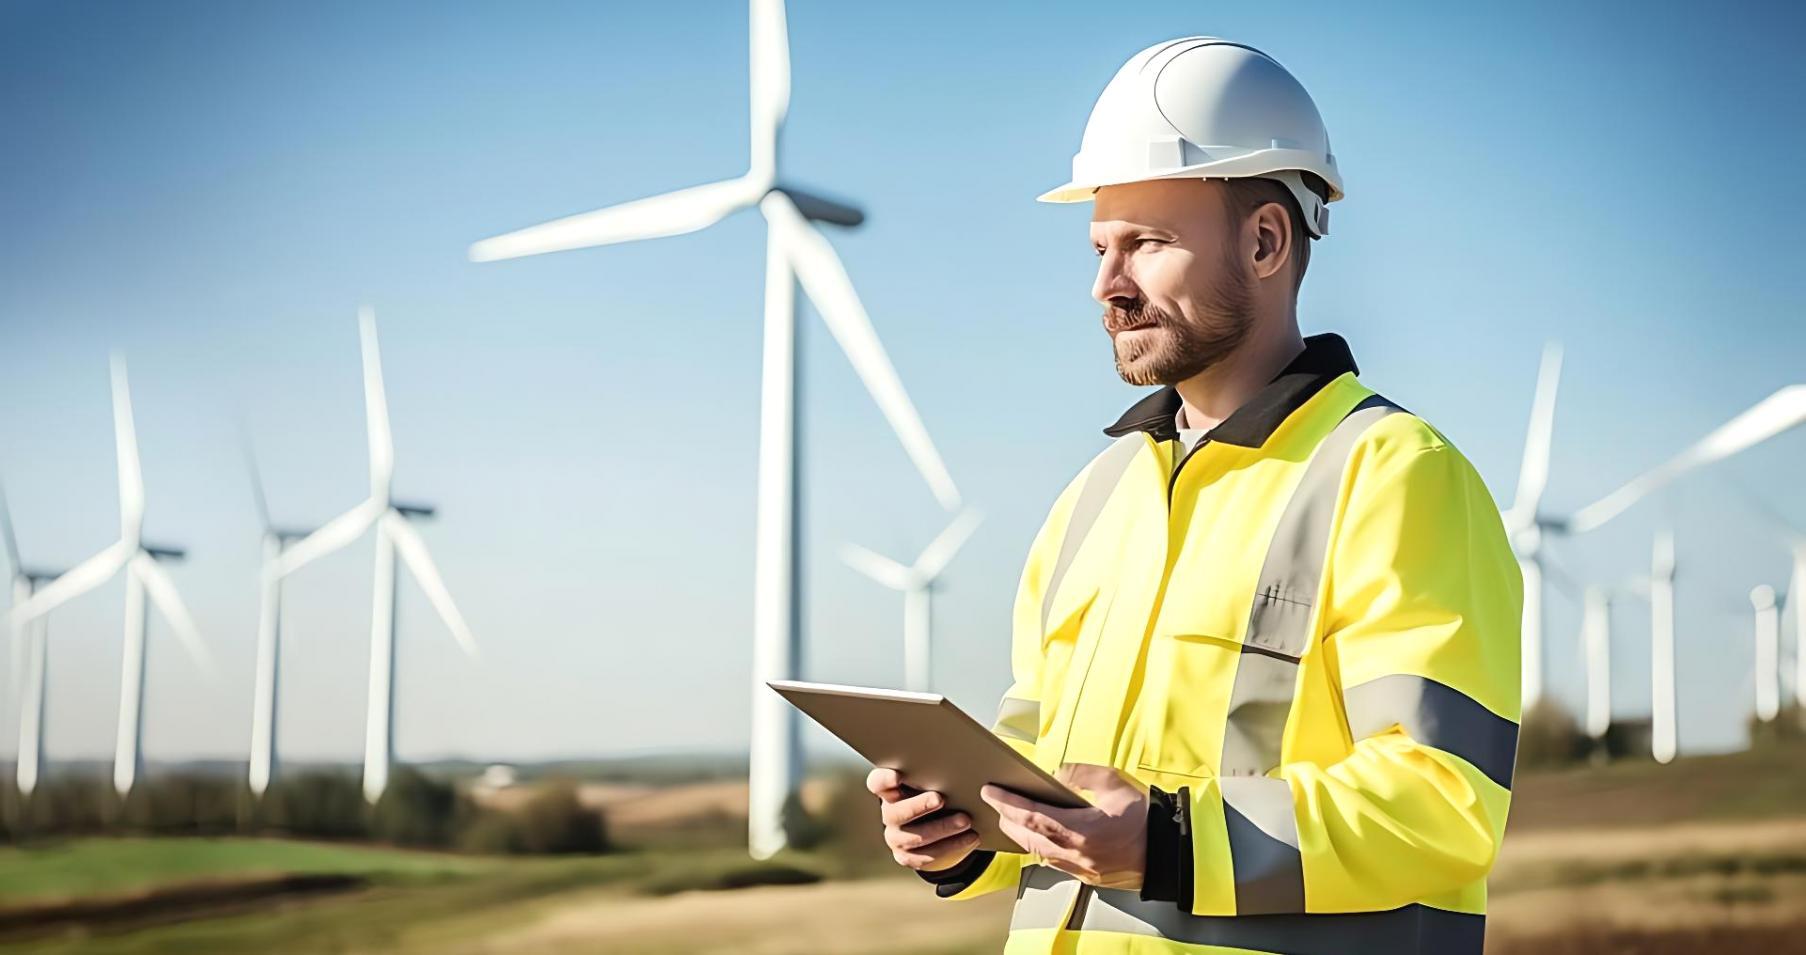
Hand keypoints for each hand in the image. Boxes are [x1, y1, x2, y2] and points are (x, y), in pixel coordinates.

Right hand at [866, 767, 981, 871]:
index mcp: (889, 791)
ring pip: (915, 837)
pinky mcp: (907, 856)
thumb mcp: (930, 781)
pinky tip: (970, 837)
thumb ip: (932, 772)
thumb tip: (955, 759)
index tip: (898, 776)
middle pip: (896, 813)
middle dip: (919, 806)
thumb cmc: (935, 792)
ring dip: (942, 829)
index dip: (885, 780)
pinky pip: (927, 856)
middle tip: (940, 799)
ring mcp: (896, 838)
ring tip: (965, 821)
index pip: (877, 783)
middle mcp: (889, 814)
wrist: (937, 825)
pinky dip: (951, 847)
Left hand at [980, 763, 1147, 889]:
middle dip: (1008, 819)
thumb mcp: (1115, 782)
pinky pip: (1055, 862)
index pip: (1031, 816)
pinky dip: (1041, 848)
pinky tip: (1040, 836)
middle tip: (996, 803)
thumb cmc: (1146, 817)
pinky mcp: (1089, 876)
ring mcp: (1082, 869)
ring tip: (1013, 817)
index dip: (1007, 803)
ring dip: (1023, 835)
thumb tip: (1058, 773)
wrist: (1170, 850)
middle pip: (1028, 838)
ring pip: (1039, 853)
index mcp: (1081, 831)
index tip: (990, 792)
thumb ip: (1082, 774)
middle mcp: (1077, 854)